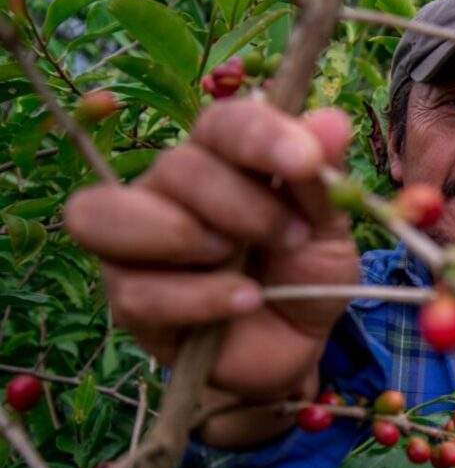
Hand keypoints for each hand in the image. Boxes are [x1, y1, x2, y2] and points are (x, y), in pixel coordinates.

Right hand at [66, 98, 357, 407]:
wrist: (296, 345)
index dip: (261, 136)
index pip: (222, 123)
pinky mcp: (129, 300)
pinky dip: (199, 297)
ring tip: (241, 260)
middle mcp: (168, 188)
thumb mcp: (329, 230)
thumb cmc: (306, 274)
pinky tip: (245, 301)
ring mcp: (136, 243)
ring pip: (109, 215)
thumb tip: (332, 121)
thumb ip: (324, 180)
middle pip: (176, 167)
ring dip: (185, 236)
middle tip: (293, 237)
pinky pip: (137, 291)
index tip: (307, 162)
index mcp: (220, 156)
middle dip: (242, 204)